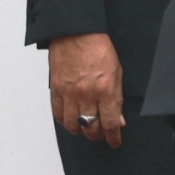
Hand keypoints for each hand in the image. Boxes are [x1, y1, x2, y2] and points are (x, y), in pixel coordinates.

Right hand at [49, 32, 124, 147]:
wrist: (75, 33)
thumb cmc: (98, 48)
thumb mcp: (117, 72)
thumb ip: (117, 98)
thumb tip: (118, 119)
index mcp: (105, 89)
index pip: (109, 123)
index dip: (113, 137)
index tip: (115, 142)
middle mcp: (86, 94)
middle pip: (90, 128)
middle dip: (97, 136)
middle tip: (101, 135)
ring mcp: (69, 93)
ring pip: (72, 125)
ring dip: (80, 131)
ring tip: (86, 128)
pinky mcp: (56, 90)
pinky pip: (58, 114)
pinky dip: (65, 121)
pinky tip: (72, 120)